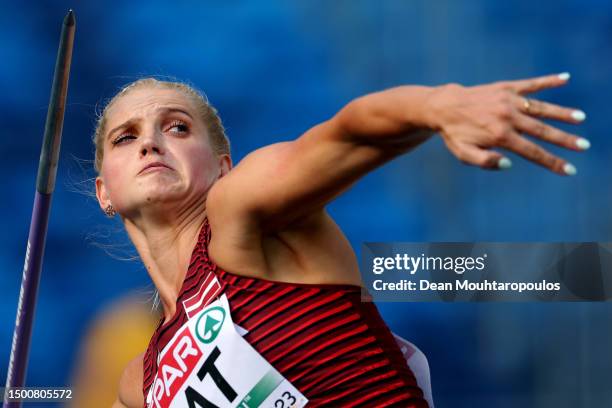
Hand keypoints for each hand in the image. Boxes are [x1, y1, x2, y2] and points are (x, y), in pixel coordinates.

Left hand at [425, 73, 587, 174]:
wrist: (443, 106)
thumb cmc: (454, 134)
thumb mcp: (464, 154)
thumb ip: (485, 162)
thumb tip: (509, 164)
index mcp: (500, 136)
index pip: (532, 152)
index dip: (552, 162)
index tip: (569, 169)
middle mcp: (508, 117)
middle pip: (542, 131)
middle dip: (565, 140)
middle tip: (584, 146)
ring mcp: (508, 100)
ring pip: (541, 108)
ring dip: (562, 113)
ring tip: (580, 118)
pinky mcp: (506, 88)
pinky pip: (530, 84)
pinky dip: (547, 81)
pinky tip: (564, 77)